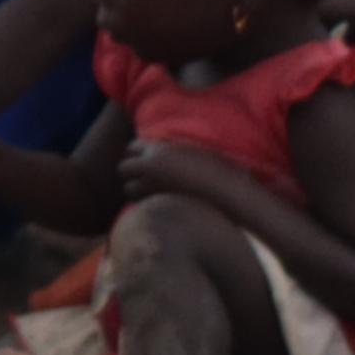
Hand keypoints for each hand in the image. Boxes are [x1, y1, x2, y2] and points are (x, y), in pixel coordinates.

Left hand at [112, 148, 239, 225]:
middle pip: (124, 168)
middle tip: (141, 180)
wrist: (231, 194)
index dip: (136, 155)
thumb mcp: (195, 152)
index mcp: (161, 149)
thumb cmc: (220, 172)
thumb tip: (162, 153)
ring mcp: (153, 186)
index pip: (131, 148)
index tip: (142, 162)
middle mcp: (151, 165)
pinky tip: (160, 206)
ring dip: (135, 190)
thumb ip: (175, 152)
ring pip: (129, 189)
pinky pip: (141, 204)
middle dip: (130, 173)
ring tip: (150, 195)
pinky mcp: (159, 204)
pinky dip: (146, 204)